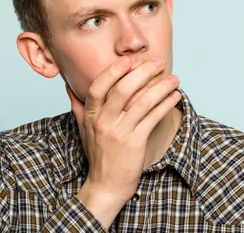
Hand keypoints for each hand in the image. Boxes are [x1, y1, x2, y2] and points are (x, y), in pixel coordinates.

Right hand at [65, 56, 180, 227]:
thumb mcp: (83, 129)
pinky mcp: (134, 144)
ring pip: (141, 103)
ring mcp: (119, 133)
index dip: (113, 71)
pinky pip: (152, 119)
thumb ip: (78, 106)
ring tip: (174, 79)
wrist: (105, 185)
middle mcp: (103, 123)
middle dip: (142, 73)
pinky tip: (174, 97)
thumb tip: (69, 86)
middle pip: (122, 90)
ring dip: (160, 88)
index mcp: (91, 116)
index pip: (98, 87)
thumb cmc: (97, 154)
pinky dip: (165, 106)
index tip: (128, 59)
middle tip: (159, 62)